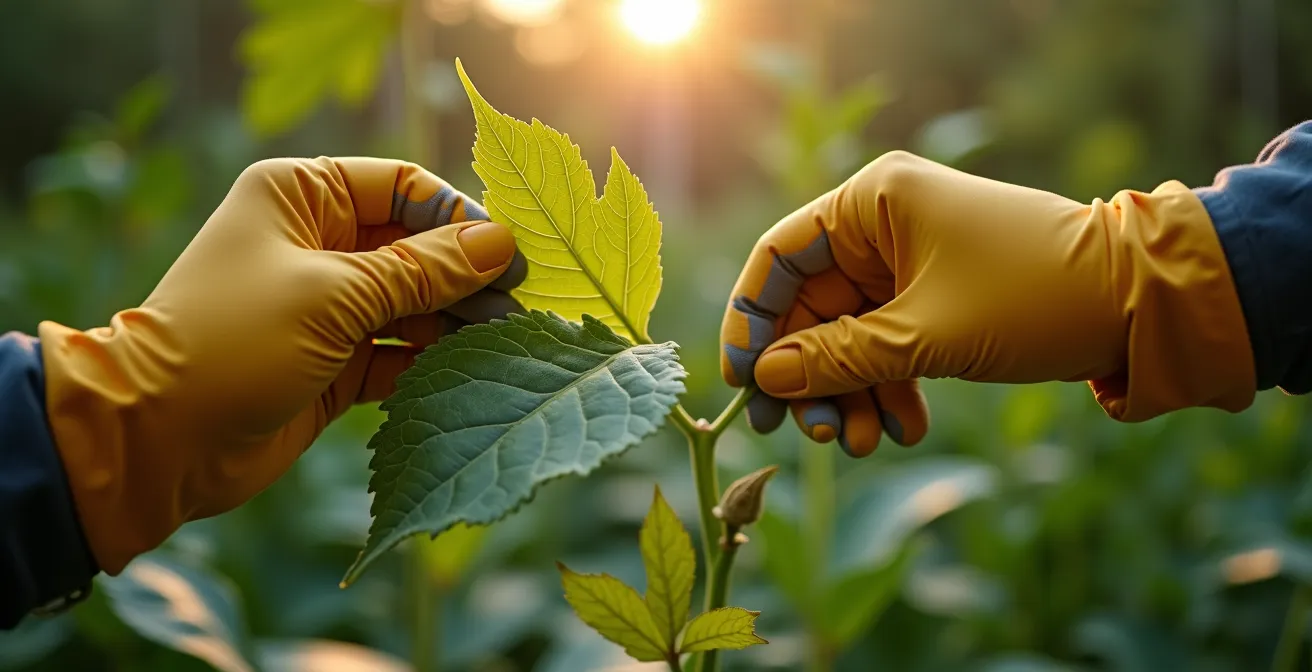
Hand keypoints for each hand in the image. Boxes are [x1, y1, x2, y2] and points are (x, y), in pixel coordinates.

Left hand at [39, 157, 523, 572]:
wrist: (158, 440)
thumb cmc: (232, 342)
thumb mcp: (334, 295)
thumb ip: (423, 272)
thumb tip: (500, 244)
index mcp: (302, 196)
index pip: (403, 186)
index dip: (458, 216)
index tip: (508, 255)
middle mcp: (317, 243)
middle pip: (416, 247)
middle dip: (465, 275)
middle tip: (517, 307)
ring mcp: (327, 306)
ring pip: (414, 303)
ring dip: (455, 322)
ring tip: (502, 343)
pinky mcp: (335, 363)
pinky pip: (398, 352)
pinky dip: (430, 362)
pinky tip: (466, 375)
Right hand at [721, 151, 1253, 456]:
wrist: (1140, 304)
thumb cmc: (1031, 297)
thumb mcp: (923, 336)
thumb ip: (836, 358)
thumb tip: (764, 379)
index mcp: (872, 201)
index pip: (779, 259)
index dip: (752, 323)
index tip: (744, 385)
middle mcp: (883, 223)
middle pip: (812, 308)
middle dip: (813, 377)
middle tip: (815, 435)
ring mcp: (910, 260)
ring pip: (850, 334)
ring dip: (852, 393)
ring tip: (867, 444)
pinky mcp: (937, 296)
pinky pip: (889, 343)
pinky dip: (890, 386)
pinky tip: (904, 428)